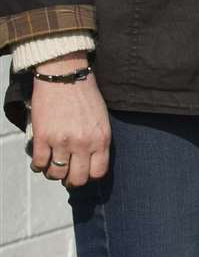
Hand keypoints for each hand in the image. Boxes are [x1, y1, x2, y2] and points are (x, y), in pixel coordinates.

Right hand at [28, 55, 110, 187]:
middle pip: (77, 179)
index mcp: (101, 139)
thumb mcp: (101, 119)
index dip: (90, 176)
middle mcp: (83, 143)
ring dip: (54, 173)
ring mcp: (62, 141)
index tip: (84, 173)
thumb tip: (91, 161)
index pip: (98, 172)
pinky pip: (39, 163)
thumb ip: (98, 140)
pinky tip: (41, 159)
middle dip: (72, 180)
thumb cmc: (85, 96)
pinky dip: (38, 165)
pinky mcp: (43, 137)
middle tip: (67, 174)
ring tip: (53, 165)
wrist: (65, 76)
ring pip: (56, 174)